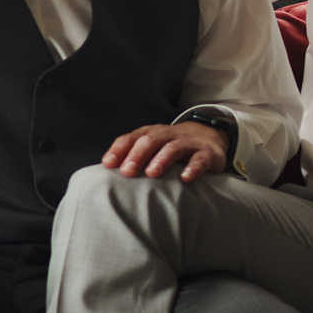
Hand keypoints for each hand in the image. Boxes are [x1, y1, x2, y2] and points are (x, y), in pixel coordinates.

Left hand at [102, 121, 229, 180]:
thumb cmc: (170, 147)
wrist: (208, 136)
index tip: (108, 164)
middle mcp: (168, 135)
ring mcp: (188, 143)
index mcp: (151, 134)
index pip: (132, 138)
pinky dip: (193, 168)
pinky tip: (185, 178)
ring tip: (152, 173)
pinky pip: (200, 159)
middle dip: (137, 155)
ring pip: (173, 147)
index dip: (119, 150)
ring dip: (161, 159)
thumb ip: (131, 158)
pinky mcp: (207, 153)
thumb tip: (104, 176)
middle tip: (127, 172)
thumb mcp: (152, 148)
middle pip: (151, 141)